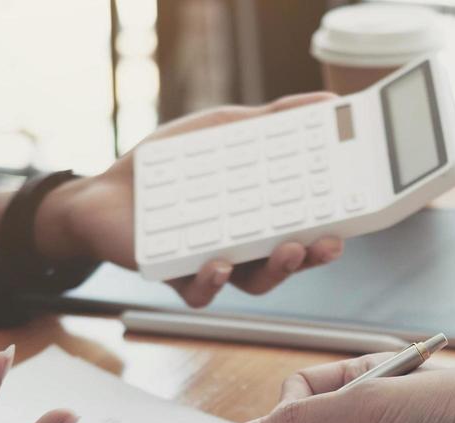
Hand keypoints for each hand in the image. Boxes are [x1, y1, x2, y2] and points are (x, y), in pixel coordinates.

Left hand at [37, 93, 345, 307]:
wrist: (103, 191)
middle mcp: (242, 248)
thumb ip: (272, 120)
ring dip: (276, 271)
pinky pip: (200, 292)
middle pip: (288, 262)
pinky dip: (211, 281)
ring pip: (253, 282)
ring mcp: (210, 266)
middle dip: (312, 255)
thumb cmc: (169, 165)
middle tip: (328, 242)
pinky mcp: (174, 277)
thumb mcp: (225, 130)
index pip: (304, 227)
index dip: (328, 229)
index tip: (352, 218)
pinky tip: (218, 263)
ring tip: (288, 249)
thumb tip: (326, 100)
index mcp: (259, 217)